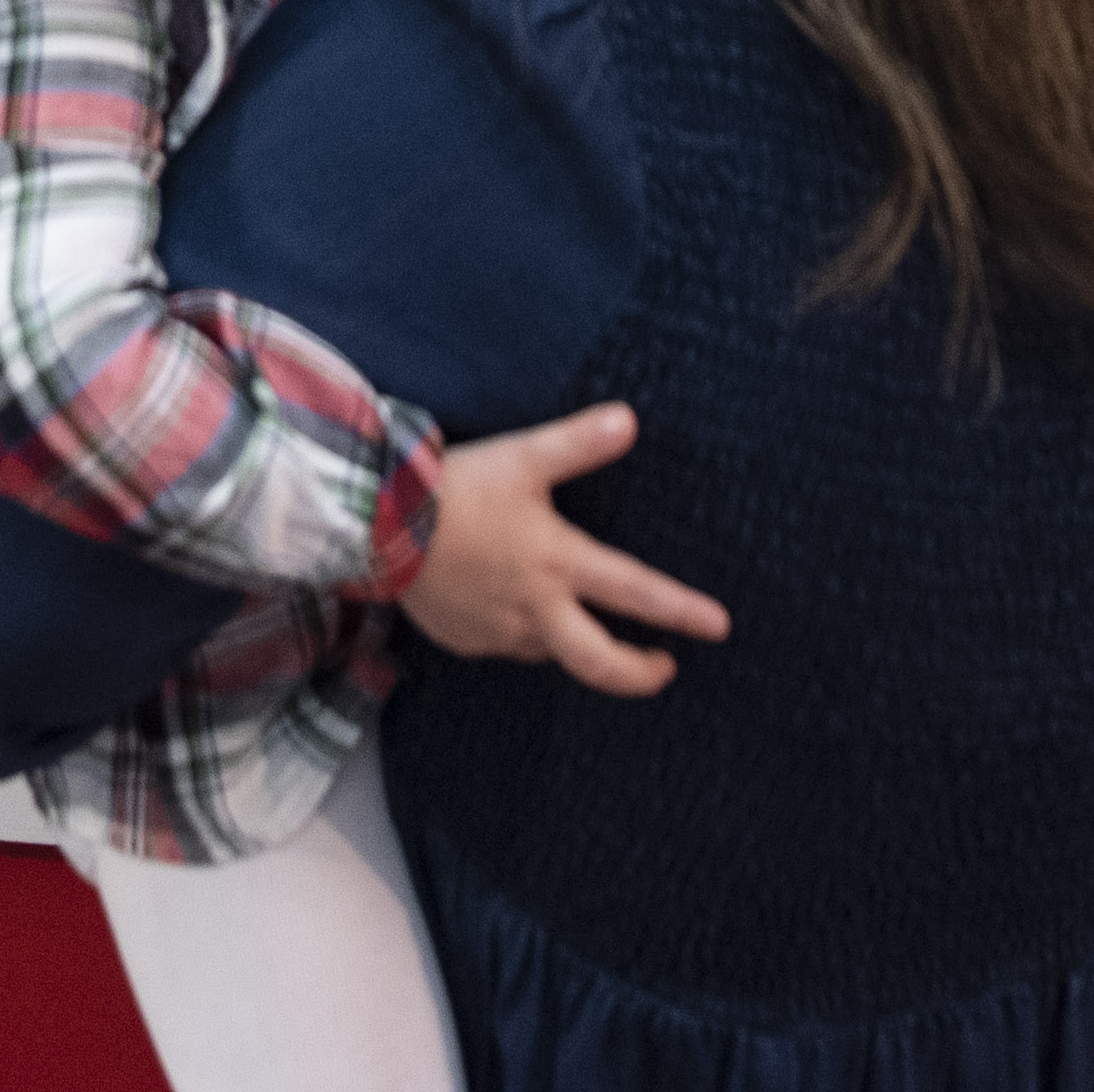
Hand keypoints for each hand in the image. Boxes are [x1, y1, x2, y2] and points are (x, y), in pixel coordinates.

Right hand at [398, 404, 730, 699]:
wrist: (375, 525)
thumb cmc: (454, 488)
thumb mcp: (522, 457)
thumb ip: (577, 443)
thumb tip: (630, 420)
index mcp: (557, 564)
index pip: (636, 595)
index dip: (682, 612)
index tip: (719, 627)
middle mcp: (535, 609)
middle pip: (601, 663)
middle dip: (640, 673)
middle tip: (665, 668)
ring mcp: (498, 632)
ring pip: (552, 651)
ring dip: (576, 643)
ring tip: (581, 620)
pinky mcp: (465, 639)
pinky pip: (506, 644)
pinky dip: (523, 632)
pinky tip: (510, 604)